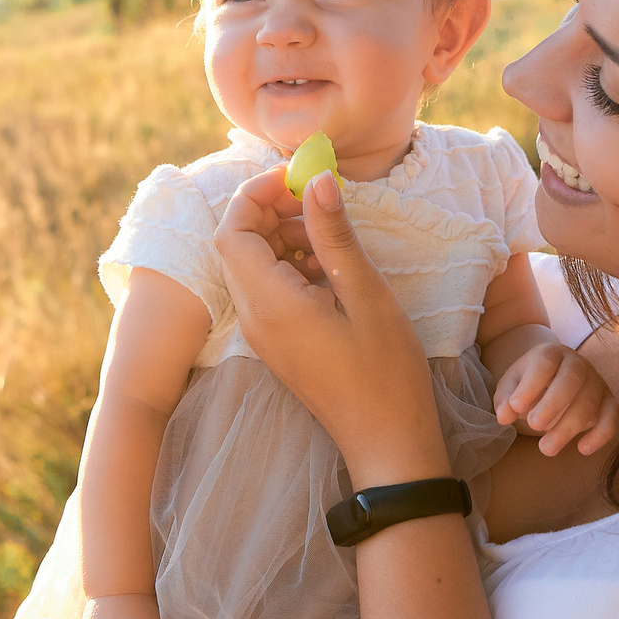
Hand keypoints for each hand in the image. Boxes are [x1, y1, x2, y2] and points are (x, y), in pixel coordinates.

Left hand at [215, 168, 452, 487]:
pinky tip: (333, 268)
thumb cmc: (384, 372)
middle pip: (238, 245)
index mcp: (269, 303)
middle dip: (271, 212)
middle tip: (318, 198)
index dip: (257, 195)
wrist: (386, 441)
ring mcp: (263, 333)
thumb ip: (334, 235)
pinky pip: (269, 290)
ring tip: (332, 233)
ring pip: (253, 266)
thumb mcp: (365, 294)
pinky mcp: (278, 343)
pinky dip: (292, 266)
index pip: (233, 231)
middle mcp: (254, 318)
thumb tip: (317, 181)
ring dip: (284, 238)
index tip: (298, 177)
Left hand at [495, 341, 618, 457]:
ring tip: (546, 449)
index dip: (531, 385)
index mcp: (551, 353)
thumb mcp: (512, 386)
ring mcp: (596, 382)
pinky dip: (602, 434)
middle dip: (553, 404)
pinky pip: (613, 416)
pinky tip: (583, 449)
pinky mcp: (609, 401)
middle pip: (572, 379)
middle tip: (534, 425)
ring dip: (569, 426)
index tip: (516, 407)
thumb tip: (505, 416)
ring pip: (590, 401)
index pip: (544, 363)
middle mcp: (578, 363)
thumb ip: (506, 399)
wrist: (555, 381)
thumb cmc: (531, 384)